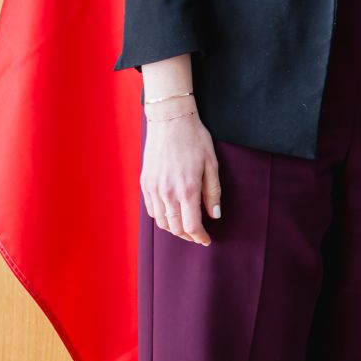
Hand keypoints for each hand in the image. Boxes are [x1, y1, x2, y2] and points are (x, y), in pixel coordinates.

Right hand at [141, 109, 220, 244]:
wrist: (170, 120)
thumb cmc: (195, 139)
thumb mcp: (211, 163)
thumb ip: (213, 192)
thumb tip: (215, 215)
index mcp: (187, 189)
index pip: (191, 226)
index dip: (200, 237)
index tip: (207, 240)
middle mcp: (167, 193)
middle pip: (175, 228)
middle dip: (188, 235)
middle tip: (198, 235)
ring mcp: (153, 189)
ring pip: (161, 222)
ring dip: (174, 228)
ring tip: (185, 226)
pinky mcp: (145, 183)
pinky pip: (151, 210)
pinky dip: (161, 217)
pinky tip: (171, 213)